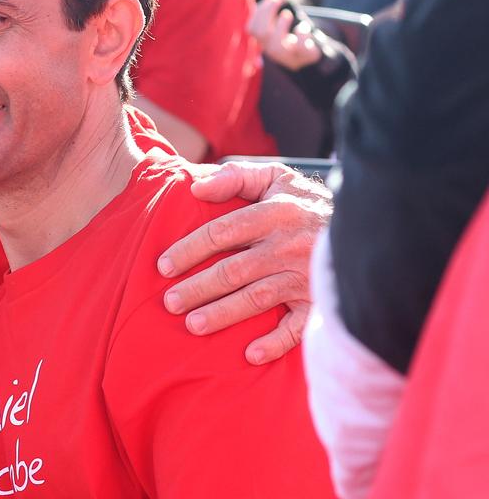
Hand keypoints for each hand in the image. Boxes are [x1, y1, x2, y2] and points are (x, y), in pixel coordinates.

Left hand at [157, 161, 331, 364]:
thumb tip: (196, 187)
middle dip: (198, 288)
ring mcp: (305, 276)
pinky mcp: (320, 302)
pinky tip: (251, 354)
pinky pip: (298, 327)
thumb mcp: (276, 178)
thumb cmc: (306, 203)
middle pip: (233, 270)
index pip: (222, 232)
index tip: (163, 266)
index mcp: (275, 213)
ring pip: (257, 298)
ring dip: (224, 313)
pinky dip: (275, 342)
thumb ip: (236, 177)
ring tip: (193, 325)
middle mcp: (288, 246)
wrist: (367, 226)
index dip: (189, 249)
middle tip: (170, 302)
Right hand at [248, 0, 321, 70]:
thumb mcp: (285, 10)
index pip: (252, 27)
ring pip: (275, 45)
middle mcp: (271, 47)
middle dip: (266, 13)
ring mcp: (286, 54)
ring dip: (281, 24)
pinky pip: (299, 47)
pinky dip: (301, 34)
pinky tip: (304, 27)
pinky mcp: (303, 55)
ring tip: (288, 15)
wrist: (311, 51)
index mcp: (264, 37)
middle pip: (259, 33)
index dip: (260, 11)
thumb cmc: (293, 29)